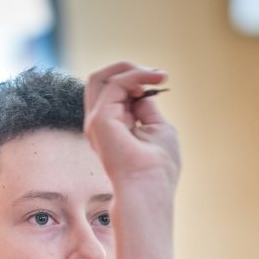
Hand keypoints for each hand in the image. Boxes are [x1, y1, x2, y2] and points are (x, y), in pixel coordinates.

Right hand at [84, 62, 180, 190]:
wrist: (150, 187)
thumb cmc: (158, 167)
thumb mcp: (157, 129)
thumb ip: (147, 109)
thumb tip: (145, 91)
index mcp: (112, 128)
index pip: (115, 93)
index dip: (137, 81)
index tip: (161, 80)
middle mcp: (100, 123)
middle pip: (101, 82)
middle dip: (129, 70)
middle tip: (157, 74)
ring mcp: (96, 121)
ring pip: (100, 78)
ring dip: (131, 70)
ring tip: (156, 75)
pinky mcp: (100, 119)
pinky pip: (115, 84)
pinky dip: (135, 76)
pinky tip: (153, 79)